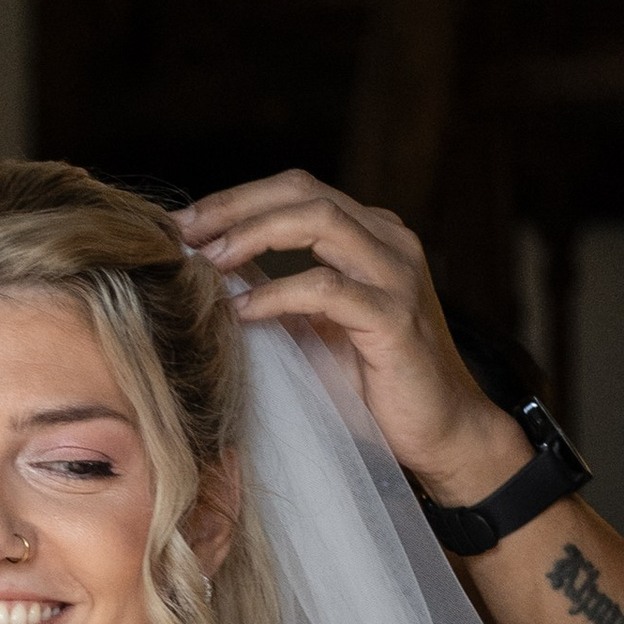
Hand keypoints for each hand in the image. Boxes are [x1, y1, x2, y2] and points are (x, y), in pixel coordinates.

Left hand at [176, 169, 528, 502]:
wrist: (441, 432)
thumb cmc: (374, 384)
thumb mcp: (317, 327)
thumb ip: (279, 292)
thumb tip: (213, 271)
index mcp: (370, 235)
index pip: (297, 191)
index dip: (237, 199)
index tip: (185, 224)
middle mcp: (389, 242)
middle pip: (303, 193)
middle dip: (235, 207)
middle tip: (183, 232)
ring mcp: (397, 275)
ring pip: (319, 223)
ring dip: (253, 236)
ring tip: (208, 262)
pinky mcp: (395, 318)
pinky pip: (328, 289)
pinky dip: (278, 295)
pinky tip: (242, 312)